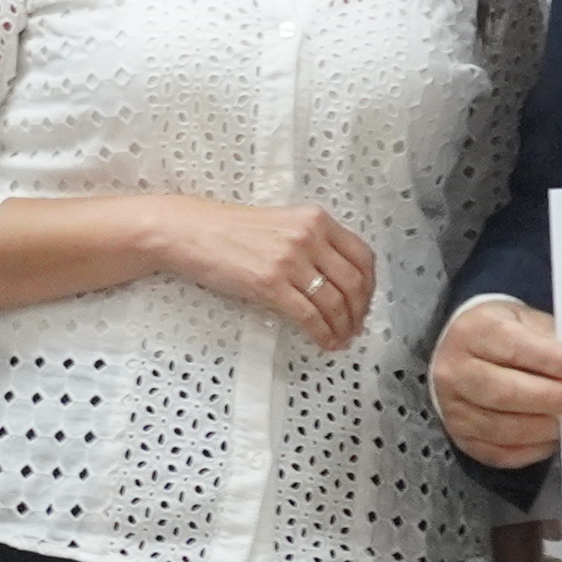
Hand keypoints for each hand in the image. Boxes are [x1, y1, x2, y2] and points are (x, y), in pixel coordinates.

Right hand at [171, 201, 375, 351]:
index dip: (371, 286)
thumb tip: (335, 276)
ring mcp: (290, 261)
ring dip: (343, 327)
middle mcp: (308, 237)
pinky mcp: (270, 284)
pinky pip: (310, 316)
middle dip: (360, 311)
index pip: (362, 255)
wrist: (190, 231)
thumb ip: (310, 242)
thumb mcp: (280, 223)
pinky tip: (323, 341)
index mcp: (315, 219)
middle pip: (354, 282)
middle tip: (356, 326)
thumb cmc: (228, 229)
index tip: (365, 301)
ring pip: (335, 302)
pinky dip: (322, 334)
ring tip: (340, 338)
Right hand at [430, 297, 561, 469]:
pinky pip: (498, 453)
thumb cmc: (503, 336)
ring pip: (501, 428)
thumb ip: (552, 343)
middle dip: (552, 399)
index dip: (550, 360)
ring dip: (544, 428)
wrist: (464, 354)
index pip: (512, 347)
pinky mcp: (461, 437)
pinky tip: (551, 439)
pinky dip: (530, 450)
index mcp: (472, 332)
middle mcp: (454, 371)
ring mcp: (452, 408)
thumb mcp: (526, 322)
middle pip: (503, 392)